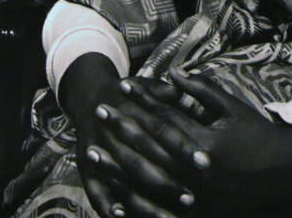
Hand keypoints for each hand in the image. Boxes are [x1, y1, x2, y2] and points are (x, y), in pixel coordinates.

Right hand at [59, 54, 195, 217]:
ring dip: (145, 201)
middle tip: (191, 198)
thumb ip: (168, 93)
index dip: (183, 146)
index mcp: (133, 109)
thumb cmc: (132, 97)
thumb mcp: (148, 86)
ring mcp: (98, 151)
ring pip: (122, 179)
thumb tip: (188, 95)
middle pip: (142, 158)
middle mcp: (114, 131)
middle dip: (167, 181)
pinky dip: (108, 205)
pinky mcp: (86, 171)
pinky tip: (123, 216)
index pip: (162, 128)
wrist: (91, 99)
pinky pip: (95, 192)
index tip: (205, 162)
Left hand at [103, 70, 291, 215]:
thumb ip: (201, 90)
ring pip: (147, 182)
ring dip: (118, 167)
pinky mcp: (197, 215)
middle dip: (121, 129)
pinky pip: (158, 213)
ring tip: (93, 153)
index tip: (122, 87)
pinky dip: (135, 207)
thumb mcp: (232, 106)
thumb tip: (172, 73)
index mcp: (206, 145)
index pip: (165, 119)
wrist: (284, 173)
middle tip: (100, 110)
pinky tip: (115, 199)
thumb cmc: (257, 134)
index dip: (141, 102)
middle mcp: (197, 174)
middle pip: (150, 149)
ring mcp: (196, 198)